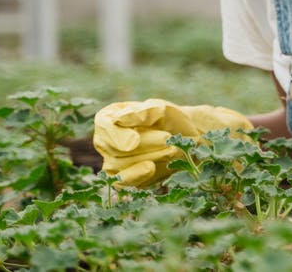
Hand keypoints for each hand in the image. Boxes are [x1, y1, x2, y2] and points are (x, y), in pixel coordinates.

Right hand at [92, 99, 253, 187]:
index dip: (117, 135)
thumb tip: (118, 120)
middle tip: (168, 139)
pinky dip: (137, 176)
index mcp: (111, 117)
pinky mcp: (125, 178)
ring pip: (120, 165)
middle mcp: (107, 140)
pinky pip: (123, 181)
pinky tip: (151, 168)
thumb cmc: (172, 120)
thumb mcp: (161, 110)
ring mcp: (114, 160)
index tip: (134, 141)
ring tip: (171, 149)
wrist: (187, 140)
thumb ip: (141, 113)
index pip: (104, 125)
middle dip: (144, 145)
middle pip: (115, 147)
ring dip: (147, 157)